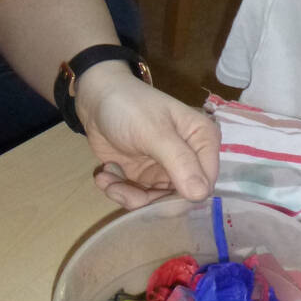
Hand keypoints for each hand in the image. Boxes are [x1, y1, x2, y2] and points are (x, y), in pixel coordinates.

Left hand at [76, 66, 220, 209]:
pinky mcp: (145, 175)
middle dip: (148, 200)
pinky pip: (137, 197)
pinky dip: (118, 190)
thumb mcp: (155, 133)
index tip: (151, 197)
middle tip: (119, 190)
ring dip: (128, 195)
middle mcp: (190, 158)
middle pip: (179, 198)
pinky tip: (104, 174)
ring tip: (106, 179)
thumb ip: (180, 163)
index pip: (205, 183)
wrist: (96, 98)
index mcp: (203, 142)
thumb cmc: (131, 107)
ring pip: (156, 202)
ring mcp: (166, 168)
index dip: (182, 197)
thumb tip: (201, 195)